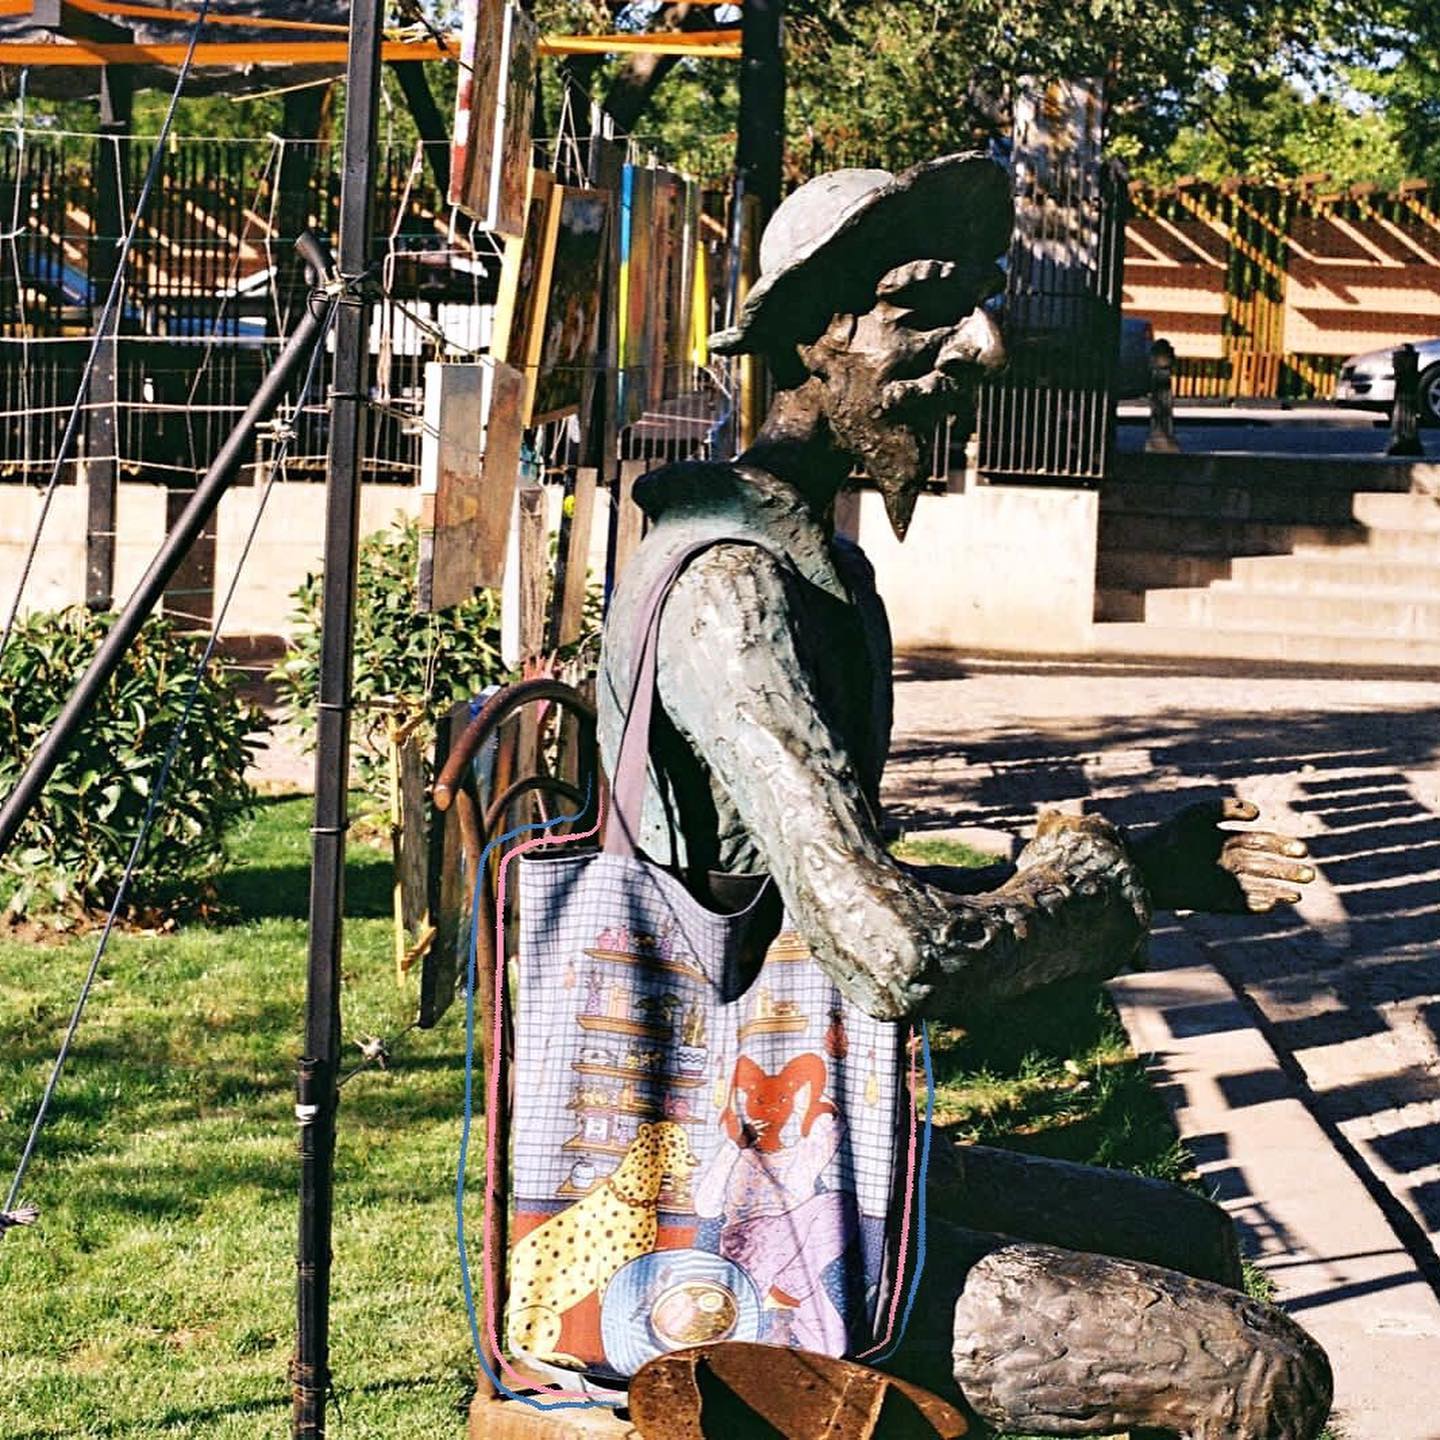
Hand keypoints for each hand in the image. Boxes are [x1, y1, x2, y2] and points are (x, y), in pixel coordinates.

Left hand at [1130, 798, 1314, 913]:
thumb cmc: (1168, 836)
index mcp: (1227, 840)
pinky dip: (1258, 906)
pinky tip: (1273, 903)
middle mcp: (1230, 862)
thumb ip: (1227, 807)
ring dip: (1279, 891)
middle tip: (1310, 874)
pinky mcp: (1216, 901)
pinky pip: (1242, 906)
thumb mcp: (1197, 813)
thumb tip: (1259, 813)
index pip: (1263, 842)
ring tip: (1298, 894)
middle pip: (1267, 866)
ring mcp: (1224, 883)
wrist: (1144, 865)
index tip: (1302, 850)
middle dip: (1288, 870)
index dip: (1284, 846)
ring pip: (1260, 887)